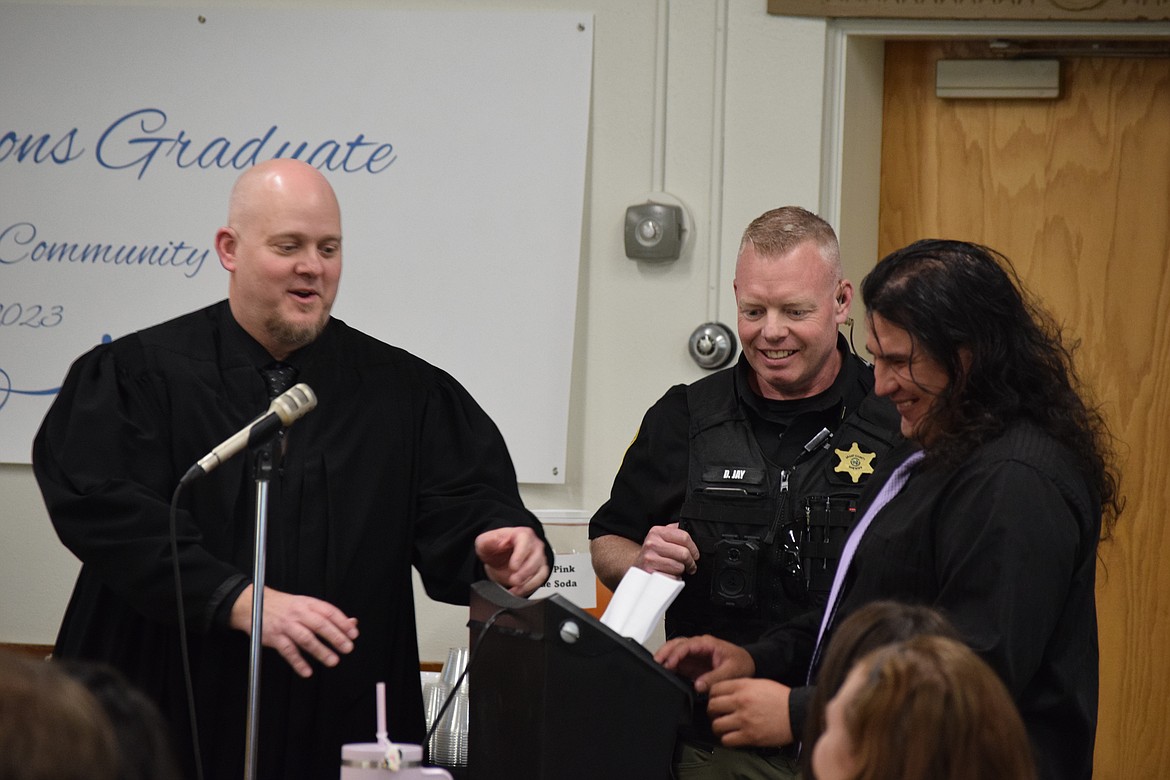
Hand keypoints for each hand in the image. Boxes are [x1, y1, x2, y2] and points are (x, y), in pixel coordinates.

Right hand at [229, 585, 358, 677]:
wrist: (253, 604)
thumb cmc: (286, 607)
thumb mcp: (307, 605)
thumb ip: (329, 614)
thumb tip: (352, 623)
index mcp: (309, 603)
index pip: (329, 612)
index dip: (342, 623)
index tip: (353, 634)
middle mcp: (298, 613)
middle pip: (319, 624)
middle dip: (335, 637)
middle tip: (348, 648)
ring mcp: (286, 625)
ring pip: (305, 638)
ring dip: (320, 651)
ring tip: (333, 661)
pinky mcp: (274, 637)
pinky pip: (287, 651)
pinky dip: (298, 662)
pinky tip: (307, 671)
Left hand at [476, 526, 549, 595]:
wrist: (499, 556)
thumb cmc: (495, 547)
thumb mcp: (485, 541)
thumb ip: (489, 540)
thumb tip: (496, 541)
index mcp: (521, 534)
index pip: (525, 541)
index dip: (520, 555)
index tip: (513, 567)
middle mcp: (533, 545)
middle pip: (536, 557)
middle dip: (524, 572)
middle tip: (513, 580)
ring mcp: (538, 557)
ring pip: (540, 569)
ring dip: (528, 582)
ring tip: (514, 588)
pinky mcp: (539, 569)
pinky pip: (540, 579)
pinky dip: (529, 587)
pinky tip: (517, 591)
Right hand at [635, 522, 698, 577]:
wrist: (637, 567)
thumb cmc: (653, 553)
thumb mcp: (660, 537)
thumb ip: (674, 531)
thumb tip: (691, 528)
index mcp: (656, 532)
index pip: (684, 537)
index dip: (694, 548)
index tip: (695, 554)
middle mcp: (652, 544)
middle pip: (684, 553)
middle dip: (691, 562)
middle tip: (690, 565)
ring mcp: (650, 559)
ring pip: (679, 567)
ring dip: (681, 571)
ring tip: (675, 569)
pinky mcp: (651, 574)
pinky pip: (673, 579)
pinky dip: (674, 580)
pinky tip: (669, 575)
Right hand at [654, 634, 755, 693]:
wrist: (747, 665)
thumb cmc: (742, 663)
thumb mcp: (731, 671)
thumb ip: (715, 678)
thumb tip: (698, 685)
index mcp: (707, 644)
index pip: (686, 645)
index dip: (675, 654)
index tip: (669, 664)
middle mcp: (698, 647)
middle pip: (675, 644)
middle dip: (663, 652)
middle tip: (655, 663)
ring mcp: (694, 656)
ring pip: (673, 652)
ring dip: (663, 658)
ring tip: (655, 667)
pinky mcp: (692, 665)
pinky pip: (676, 663)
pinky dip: (668, 667)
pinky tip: (664, 673)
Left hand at [707, 678, 793, 747]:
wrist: (797, 712)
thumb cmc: (781, 698)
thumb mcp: (759, 683)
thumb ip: (741, 686)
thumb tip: (726, 692)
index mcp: (743, 686)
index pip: (714, 689)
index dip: (712, 696)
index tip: (716, 700)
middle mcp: (740, 702)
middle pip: (712, 706)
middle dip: (712, 711)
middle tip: (718, 714)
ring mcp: (744, 720)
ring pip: (716, 725)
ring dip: (718, 727)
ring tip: (724, 727)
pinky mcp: (749, 736)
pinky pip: (727, 740)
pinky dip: (727, 739)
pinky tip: (732, 736)